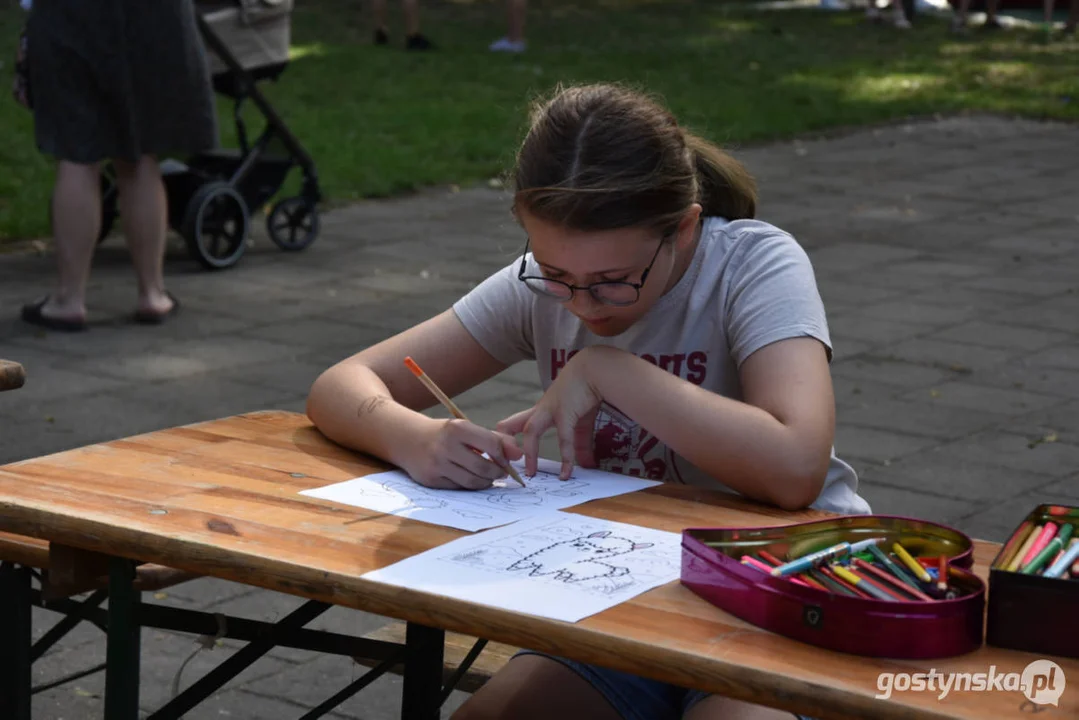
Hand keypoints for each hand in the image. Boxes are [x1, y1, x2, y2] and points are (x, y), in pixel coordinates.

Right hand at [403, 418, 522, 489]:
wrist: (408, 439)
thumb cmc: (444, 434)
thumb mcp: (466, 429)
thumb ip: (494, 439)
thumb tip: (519, 454)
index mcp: (457, 428)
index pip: (491, 444)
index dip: (503, 456)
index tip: (506, 460)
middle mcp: (446, 446)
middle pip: (483, 467)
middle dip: (497, 473)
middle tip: (501, 473)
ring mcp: (437, 464)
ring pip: (471, 482)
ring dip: (485, 482)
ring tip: (489, 477)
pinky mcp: (431, 480)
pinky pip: (458, 488)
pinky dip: (469, 486)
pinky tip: (471, 479)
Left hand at [497, 348, 602, 479]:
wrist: (593, 371)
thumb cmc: (583, 393)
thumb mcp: (579, 423)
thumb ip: (579, 446)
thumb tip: (585, 466)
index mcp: (538, 412)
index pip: (512, 424)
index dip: (506, 440)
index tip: (508, 459)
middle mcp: (539, 411)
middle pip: (509, 424)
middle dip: (503, 444)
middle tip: (505, 466)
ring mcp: (550, 411)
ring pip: (530, 431)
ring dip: (529, 453)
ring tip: (532, 474)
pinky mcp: (566, 413)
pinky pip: (564, 439)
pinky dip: (566, 458)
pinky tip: (566, 473)